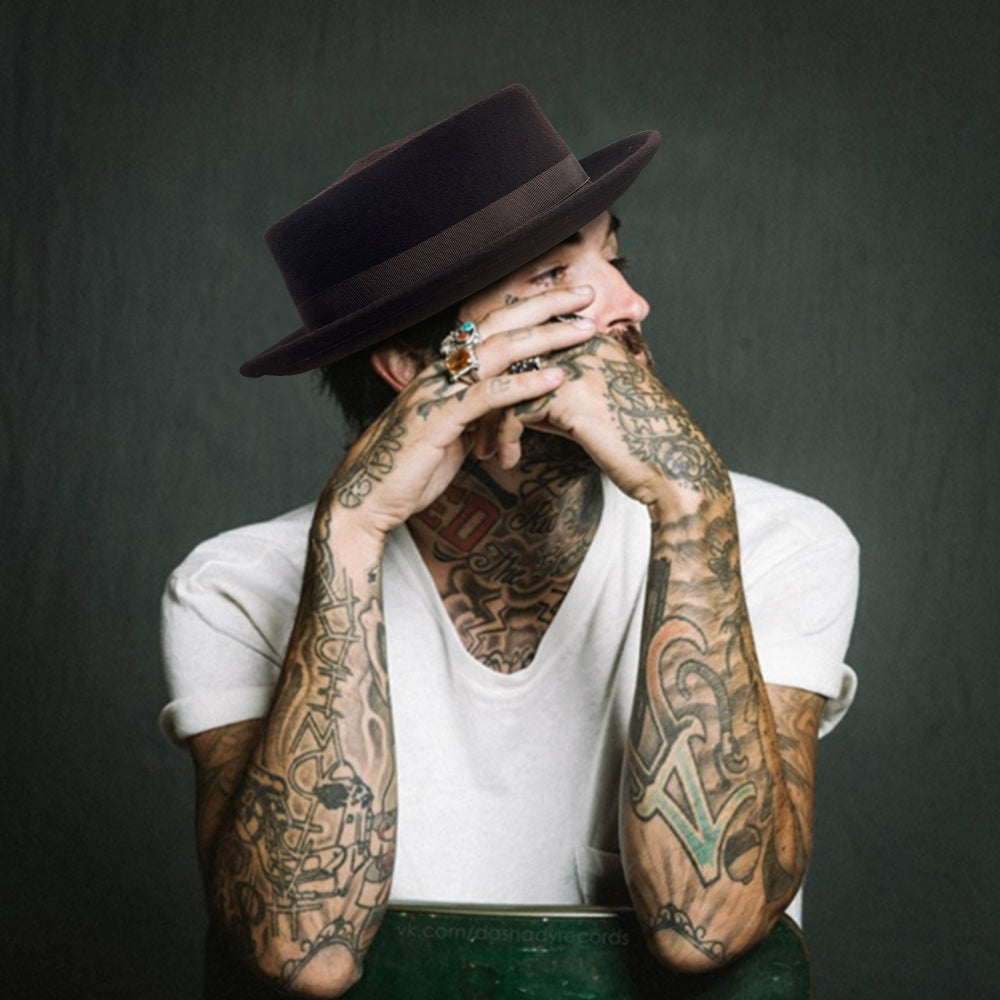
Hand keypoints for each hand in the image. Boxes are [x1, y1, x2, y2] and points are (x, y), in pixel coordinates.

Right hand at [321, 288, 598, 541]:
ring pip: (498, 351)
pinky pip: (487, 395)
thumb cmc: (409, 471)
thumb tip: (500, 413)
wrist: (368, 499)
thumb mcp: (451, 436)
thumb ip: (474, 417)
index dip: (528, 310)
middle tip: (586, 294)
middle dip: (545, 306)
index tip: (566, 301)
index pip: (490, 327)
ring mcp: (439, 392)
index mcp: (444, 372)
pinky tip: (554, 378)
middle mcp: (441, 372)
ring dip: (545, 337)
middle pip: (498, 324)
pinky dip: (524, 385)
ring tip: (583, 329)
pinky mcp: (439, 419)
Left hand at [501, 334, 731, 509]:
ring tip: (488, 452)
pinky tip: (508, 460)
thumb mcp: (589, 412)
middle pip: (513, 362)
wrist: (670, 469)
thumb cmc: (633, 447)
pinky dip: (505, 438)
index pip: (528, 348)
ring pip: (508, 385)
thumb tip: (518, 402)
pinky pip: (515, 410)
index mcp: (591, 341)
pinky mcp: (568, 394)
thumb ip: (555, 396)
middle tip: (475, 432)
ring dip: (490, 422)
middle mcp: (582, 343)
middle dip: (487, 400)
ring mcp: (575, 364)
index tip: (488, 414)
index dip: (503, 382)